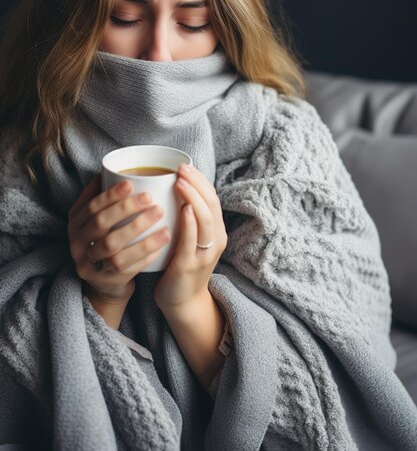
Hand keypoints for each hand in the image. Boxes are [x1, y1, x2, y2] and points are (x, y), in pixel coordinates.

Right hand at [68, 174, 170, 300]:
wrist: (106, 281)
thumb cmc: (107, 239)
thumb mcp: (99, 218)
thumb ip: (104, 196)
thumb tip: (117, 167)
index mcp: (76, 223)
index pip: (91, 206)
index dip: (111, 195)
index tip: (131, 183)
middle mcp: (77, 244)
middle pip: (101, 224)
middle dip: (126, 209)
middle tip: (151, 199)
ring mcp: (90, 264)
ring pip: (113, 247)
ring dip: (138, 230)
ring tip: (161, 217)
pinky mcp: (105, 281)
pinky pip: (127, 266)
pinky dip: (146, 253)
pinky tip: (162, 241)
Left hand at [154, 164, 227, 310]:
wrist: (181, 301)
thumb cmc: (179, 265)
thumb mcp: (189, 237)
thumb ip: (187, 217)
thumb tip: (171, 187)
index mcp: (216, 231)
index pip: (213, 198)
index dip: (201, 180)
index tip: (184, 165)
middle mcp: (216, 240)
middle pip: (211, 204)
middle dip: (197, 183)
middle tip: (181, 169)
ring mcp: (205, 253)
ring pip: (206, 218)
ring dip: (193, 197)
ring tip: (179, 182)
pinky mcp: (190, 265)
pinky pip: (192, 240)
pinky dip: (189, 222)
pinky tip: (182, 208)